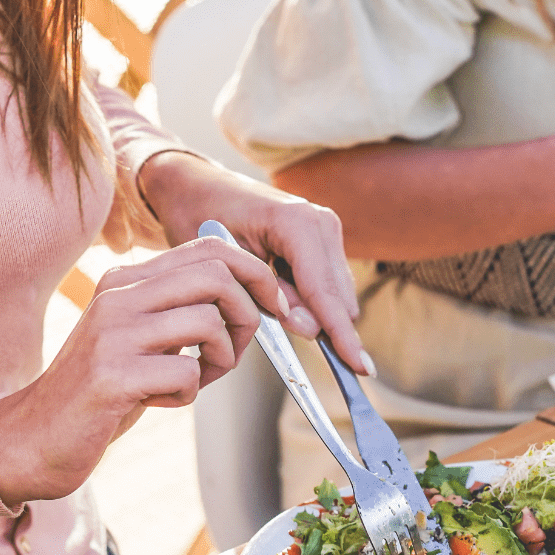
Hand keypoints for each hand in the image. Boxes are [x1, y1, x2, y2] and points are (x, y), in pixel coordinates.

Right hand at [0, 238, 284, 507]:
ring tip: (198, 379)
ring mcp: (113, 334)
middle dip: (247, 315)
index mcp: (127, 280)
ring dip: (222, 359)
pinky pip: (187, 375)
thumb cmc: (104, 391)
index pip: (209, 249)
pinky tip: (162, 401)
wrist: (38, 436)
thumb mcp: (143, 338)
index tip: (273, 306)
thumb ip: (182, 312)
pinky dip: (190, 394)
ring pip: (208, 322)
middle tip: (234, 351)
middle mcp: (118, 296)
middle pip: (216, 276)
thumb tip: (251, 299)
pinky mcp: (112, 376)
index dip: (255, 275)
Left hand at [139, 152, 368, 373]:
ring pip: (337, 295)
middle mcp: (320, 223)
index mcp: (297, 224)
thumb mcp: (225, 265)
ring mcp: (326, 228)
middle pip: (338, 298)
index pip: (325, 293)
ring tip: (267, 294)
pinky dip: (307, 299)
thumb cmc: (199, 218)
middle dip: (317, 323)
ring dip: (310, 311)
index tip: (360, 369)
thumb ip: (268, 299)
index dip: (341, 335)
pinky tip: (277, 287)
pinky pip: (327, 285)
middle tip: (274, 320)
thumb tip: (311, 329)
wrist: (194, 185)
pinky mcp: (324, 237)